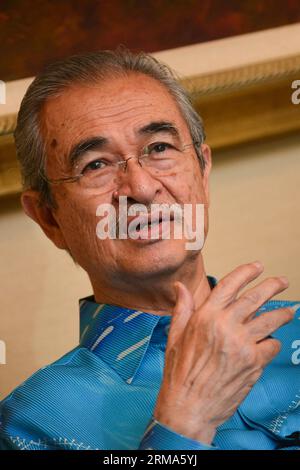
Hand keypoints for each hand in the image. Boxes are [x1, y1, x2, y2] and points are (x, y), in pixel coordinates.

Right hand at [153, 262, 294, 444]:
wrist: (189, 407)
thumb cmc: (179, 373)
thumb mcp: (175, 336)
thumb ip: (182, 308)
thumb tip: (181, 287)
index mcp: (205, 316)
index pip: (230, 285)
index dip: (246, 272)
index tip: (257, 266)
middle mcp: (225, 326)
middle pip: (256, 298)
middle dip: (272, 286)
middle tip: (282, 281)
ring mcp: (242, 344)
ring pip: (270, 320)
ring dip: (282, 313)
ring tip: (289, 311)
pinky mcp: (254, 363)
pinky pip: (272, 345)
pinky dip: (272, 342)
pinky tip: (268, 344)